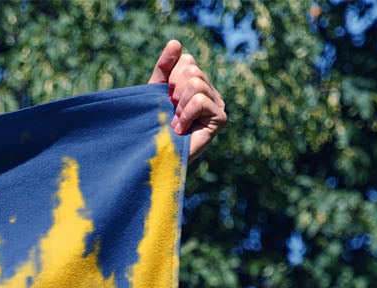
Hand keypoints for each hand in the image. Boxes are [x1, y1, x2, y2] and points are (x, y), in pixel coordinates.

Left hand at [148, 40, 226, 161]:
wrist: (157, 157)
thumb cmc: (156, 126)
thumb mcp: (156, 92)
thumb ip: (164, 67)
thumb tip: (176, 42)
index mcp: (198, 82)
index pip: (187, 60)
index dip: (171, 79)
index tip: (166, 99)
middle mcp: (211, 91)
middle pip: (193, 71)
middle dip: (175, 92)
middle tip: (172, 113)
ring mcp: (218, 104)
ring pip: (196, 84)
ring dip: (179, 106)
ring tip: (176, 123)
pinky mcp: (220, 118)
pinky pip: (200, 100)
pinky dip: (186, 115)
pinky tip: (181, 129)